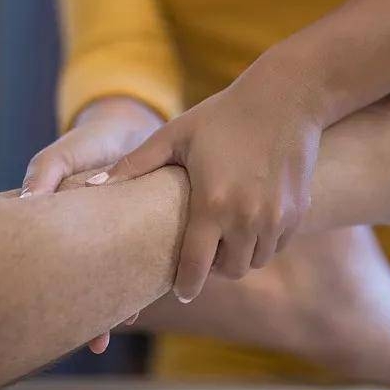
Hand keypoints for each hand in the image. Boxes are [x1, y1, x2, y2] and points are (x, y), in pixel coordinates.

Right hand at [22, 96, 161, 353]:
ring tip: (127, 325)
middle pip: (87, 285)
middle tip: (97, 344)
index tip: (56, 320)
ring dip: (121, 303)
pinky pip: (146, 261)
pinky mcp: (147, 233)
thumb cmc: (88, 145)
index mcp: (66, 233)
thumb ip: (44, 172)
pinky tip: (154, 296)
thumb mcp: (62, 155)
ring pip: (117, 280)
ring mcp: (118, 242)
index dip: (54, 293)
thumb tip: (27, 201)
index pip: (56, 269)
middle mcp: (91, 245)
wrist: (131, 129)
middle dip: (93, 315)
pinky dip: (149, 277)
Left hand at [97, 76, 321, 301]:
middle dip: (214, 269)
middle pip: (229, 270)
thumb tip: (90, 186)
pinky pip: (278, 244)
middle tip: (204, 255)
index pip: (195, 268)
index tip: (180, 291)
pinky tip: (251, 221)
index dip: (186, 285)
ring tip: (226, 238)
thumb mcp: (174, 134)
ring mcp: (276, 218)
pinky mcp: (298, 212)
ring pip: (255, 261)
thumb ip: (133, 164)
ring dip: (240, 256)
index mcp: (212, 205)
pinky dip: (263, 242)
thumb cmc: (223, 114)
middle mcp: (247, 218)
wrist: (286, 98)